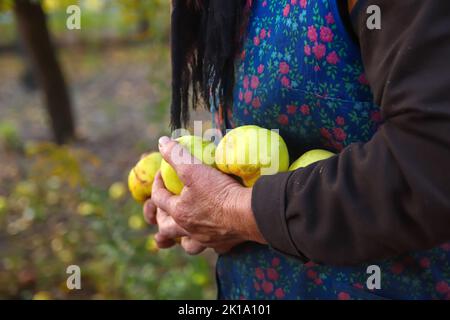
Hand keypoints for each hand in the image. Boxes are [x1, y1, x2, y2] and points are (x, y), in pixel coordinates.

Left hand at [151, 136, 266, 253]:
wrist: (248, 213)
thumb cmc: (219, 191)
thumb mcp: (194, 168)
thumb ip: (176, 154)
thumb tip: (161, 142)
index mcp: (179, 212)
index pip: (159, 198)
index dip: (157, 184)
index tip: (162, 173)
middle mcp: (189, 229)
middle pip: (166, 230)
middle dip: (161, 219)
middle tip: (164, 208)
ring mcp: (206, 239)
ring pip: (188, 246)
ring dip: (182, 239)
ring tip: (184, 231)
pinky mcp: (224, 243)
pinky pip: (214, 247)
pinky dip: (211, 241)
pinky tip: (214, 234)